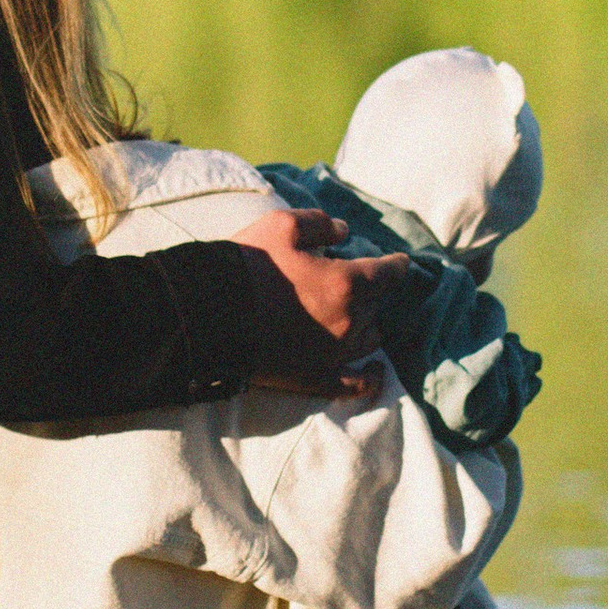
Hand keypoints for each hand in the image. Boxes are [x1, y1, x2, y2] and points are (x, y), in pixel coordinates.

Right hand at [234, 205, 403, 395]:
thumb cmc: (247, 265)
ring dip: (367, 323)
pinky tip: (375, 370)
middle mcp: (349, 322)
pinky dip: (369, 376)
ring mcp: (335, 354)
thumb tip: (344, 232)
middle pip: (378, 305)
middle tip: (355, 281)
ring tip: (355, 314)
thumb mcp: (282, 225)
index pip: (390, 274)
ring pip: (371, 338)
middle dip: (371, 290)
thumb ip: (320, 223)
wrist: (209, 315)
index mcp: (347, 283)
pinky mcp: (317, 378)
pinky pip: (356, 384)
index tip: (398, 261)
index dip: (396, 265)